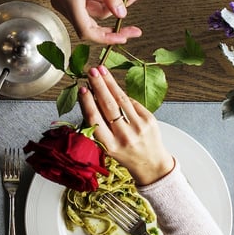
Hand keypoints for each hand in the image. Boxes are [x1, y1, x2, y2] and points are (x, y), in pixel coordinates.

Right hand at [79, 66, 174, 185]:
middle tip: (91, 71)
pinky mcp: (149, 120)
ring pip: (121, 99)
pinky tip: (114, 85)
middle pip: (108, 105)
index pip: (95, 119)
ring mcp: (139, 127)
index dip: (87, 102)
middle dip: (99, 85)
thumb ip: (98, 125)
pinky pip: (132, 102)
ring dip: (110, 82)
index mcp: (110, 146)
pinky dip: (122, 93)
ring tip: (102, 71)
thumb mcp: (107, 146)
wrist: (151, 164)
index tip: (82, 89)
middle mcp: (125, 136)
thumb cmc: (125, 154)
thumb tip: (91, 97)